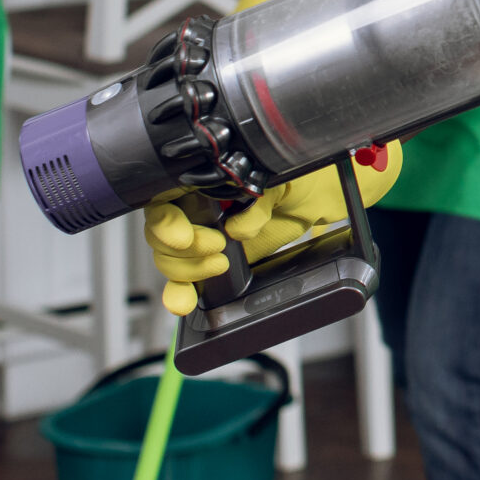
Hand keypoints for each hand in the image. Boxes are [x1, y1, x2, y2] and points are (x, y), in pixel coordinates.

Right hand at [145, 147, 404, 316]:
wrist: (318, 198)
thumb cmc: (296, 178)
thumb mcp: (279, 180)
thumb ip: (256, 200)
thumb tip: (237, 227)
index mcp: (200, 180)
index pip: (161, 202)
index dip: (166, 223)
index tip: (184, 237)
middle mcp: (195, 207)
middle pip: (161, 236)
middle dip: (182, 251)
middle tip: (218, 251)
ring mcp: (203, 235)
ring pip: (171, 259)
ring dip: (186, 271)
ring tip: (220, 266)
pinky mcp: (215, 261)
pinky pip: (186, 280)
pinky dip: (179, 293)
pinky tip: (183, 301)